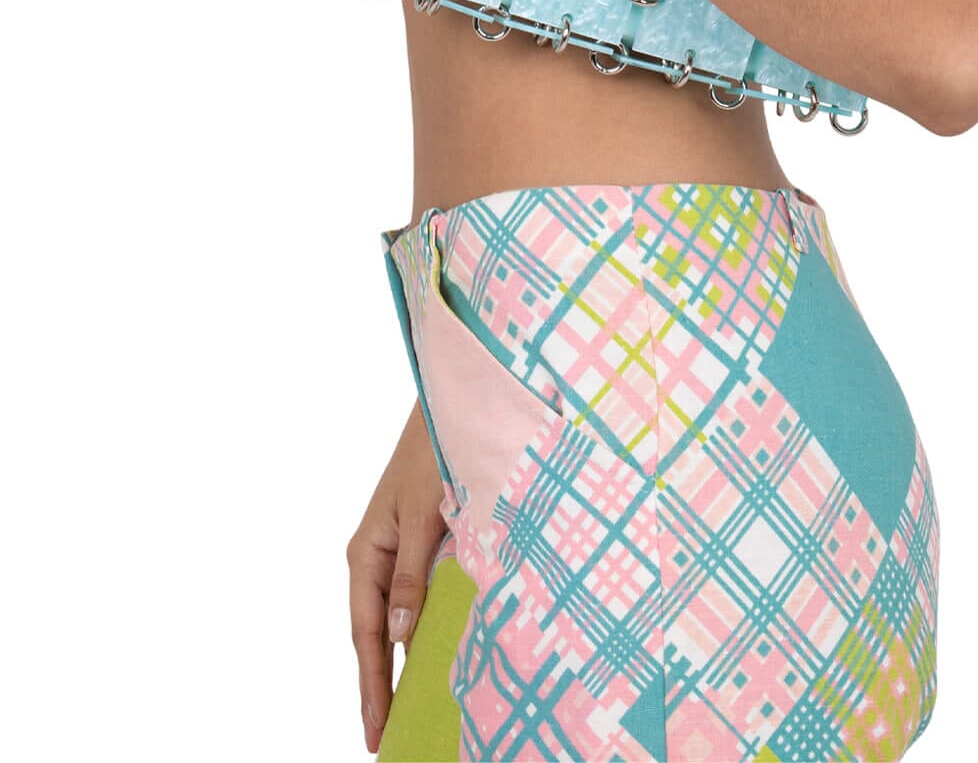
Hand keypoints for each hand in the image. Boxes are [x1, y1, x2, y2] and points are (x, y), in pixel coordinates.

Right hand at [346, 402, 447, 753]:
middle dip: (379, 685)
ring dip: (400, 661)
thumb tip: (397, 634)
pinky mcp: (420, 543)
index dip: (372, 686)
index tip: (377, 732)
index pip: (365, 635)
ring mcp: (397, 551)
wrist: (451, 408)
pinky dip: (420, 628)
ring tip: (406, 709)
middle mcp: (377, 557)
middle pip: (374, 634)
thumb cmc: (433, 453)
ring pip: (395, 618)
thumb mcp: (423, 515)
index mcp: (366, 553)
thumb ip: (412, 574)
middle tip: (385, 737)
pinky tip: (430, 651)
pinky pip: (415, 596)